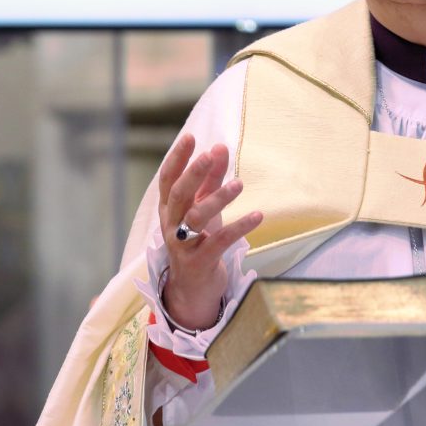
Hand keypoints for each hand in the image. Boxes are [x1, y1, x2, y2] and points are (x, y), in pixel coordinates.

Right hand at [158, 133, 261, 330]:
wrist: (193, 287)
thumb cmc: (199, 239)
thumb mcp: (204, 208)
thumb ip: (211, 179)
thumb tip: (220, 147)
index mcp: (169, 208)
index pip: (168, 179)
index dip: (177, 158)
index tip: (190, 137)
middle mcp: (171, 225)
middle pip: (179, 195)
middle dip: (193, 173)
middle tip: (211, 155)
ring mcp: (183, 245)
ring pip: (196, 218)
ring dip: (218, 199)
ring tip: (240, 184)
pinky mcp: (200, 262)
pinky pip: (219, 242)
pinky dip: (238, 228)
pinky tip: (258, 215)